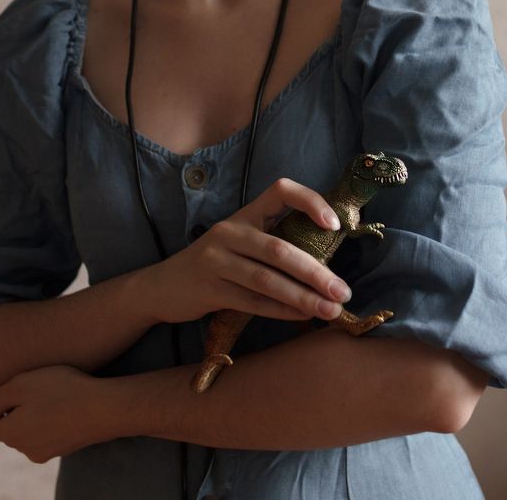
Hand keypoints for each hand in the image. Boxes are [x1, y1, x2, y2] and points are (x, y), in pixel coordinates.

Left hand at [0, 366, 115, 463]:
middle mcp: (26, 449)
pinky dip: (51, 420)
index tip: (13, 385)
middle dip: (16, 410)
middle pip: (12, 429)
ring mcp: (48, 451)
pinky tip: (65, 402)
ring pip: (31, 432)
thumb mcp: (22, 384)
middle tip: (33, 385)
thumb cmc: (61, 390)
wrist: (103, 408)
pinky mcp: (66, 448)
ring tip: (51, 392)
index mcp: (11, 434)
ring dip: (35, 415)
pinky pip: (49, 434)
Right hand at [143, 177, 351, 324]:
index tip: (334, 225)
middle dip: (316, 272)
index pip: (280, 190)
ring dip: (303, 297)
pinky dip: (281, 311)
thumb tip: (327, 264)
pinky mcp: (209, 288)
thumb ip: (274, 243)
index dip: (310, 201)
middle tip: (343, 291)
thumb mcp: (241, 243)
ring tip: (330, 310)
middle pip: (280, 249)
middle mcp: (230, 231)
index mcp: (244, 214)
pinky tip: (302, 316)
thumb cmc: (216, 263)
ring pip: (267, 279)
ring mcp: (216, 259)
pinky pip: (252, 301)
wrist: (163, 286)